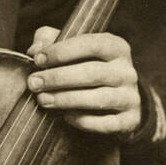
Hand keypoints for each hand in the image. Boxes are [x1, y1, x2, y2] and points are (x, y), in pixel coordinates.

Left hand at [26, 27, 141, 135]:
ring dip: (66, 99)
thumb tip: (35, 50)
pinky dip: (85, 121)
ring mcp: (131, 96)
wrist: (116, 100)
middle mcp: (127, 71)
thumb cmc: (86, 68)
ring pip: (99, 98)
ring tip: (43, 99)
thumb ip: (50, 41)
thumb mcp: (70, 49)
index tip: (37, 60)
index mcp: (115, 47)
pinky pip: (107, 123)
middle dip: (58, 78)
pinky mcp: (130, 120)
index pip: (92, 44)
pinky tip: (66, 117)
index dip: (62, 51)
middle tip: (34, 83)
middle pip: (93, 73)